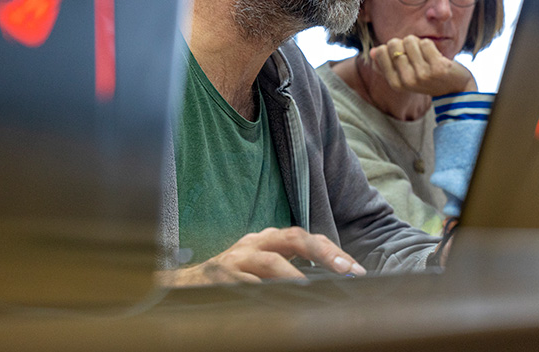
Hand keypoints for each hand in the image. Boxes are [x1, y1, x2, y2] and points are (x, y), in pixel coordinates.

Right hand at [156, 226, 366, 286]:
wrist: (182, 286)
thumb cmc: (232, 277)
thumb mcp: (261, 266)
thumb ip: (289, 268)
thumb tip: (328, 281)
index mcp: (269, 239)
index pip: (307, 238)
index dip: (333, 251)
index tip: (355, 270)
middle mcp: (256, 243)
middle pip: (295, 237)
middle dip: (323, 252)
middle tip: (345, 270)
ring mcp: (238, 258)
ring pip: (271, 261)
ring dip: (294, 275)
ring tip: (312, 287)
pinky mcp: (222, 277)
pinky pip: (247, 284)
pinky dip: (263, 292)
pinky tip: (276, 302)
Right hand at [368, 35, 475, 97]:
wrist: (455, 90)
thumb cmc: (428, 79)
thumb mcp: (405, 75)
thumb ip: (388, 65)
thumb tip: (372, 51)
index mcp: (395, 83)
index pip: (381, 51)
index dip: (392, 47)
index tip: (403, 55)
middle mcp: (407, 81)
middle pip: (394, 44)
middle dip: (405, 43)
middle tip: (416, 54)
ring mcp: (423, 75)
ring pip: (410, 40)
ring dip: (418, 43)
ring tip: (426, 55)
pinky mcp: (438, 67)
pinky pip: (426, 42)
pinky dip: (430, 45)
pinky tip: (435, 55)